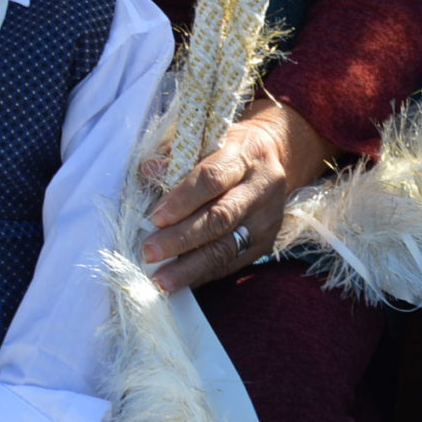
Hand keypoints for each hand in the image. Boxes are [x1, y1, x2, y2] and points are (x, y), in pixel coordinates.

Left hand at [140, 96, 332, 292]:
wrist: (274, 157)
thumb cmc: (229, 148)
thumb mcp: (206, 140)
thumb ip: (175, 156)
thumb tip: (147, 172)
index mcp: (244, 155)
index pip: (213, 179)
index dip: (183, 199)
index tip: (156, 217)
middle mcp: (261, 188)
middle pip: (220, 218)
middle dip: (181, 238)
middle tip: (150, 252)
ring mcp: (267, 219)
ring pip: (227, 247)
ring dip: (190, 267)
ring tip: (162, 280)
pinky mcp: (266, 243)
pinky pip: (233, 263)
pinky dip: (204, 274)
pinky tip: (181, 282)